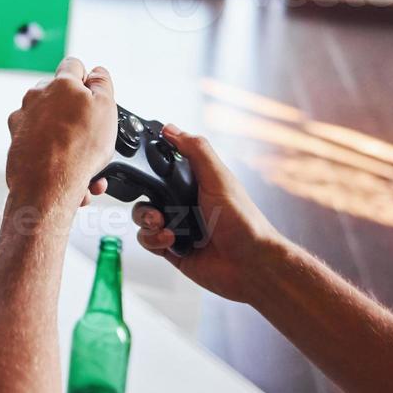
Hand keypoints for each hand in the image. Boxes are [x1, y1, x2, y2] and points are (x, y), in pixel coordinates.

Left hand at [4, 57, 115, 213]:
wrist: (47, 186)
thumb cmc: (77, 149)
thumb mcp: (106, 108)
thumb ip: (103, 84)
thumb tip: (97, 72)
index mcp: (59, 84)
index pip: (73, 66)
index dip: (87, 79)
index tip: (93, 93)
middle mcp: (36, 98)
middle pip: (60, 98)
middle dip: (77, 115)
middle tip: (92, 137)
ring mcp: (23, 121)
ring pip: (52, 127)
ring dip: (70, 143)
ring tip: (88, 168)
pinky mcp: (17, 143)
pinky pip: (41, 146)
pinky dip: (56, 158)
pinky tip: (74, 177)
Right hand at [132, 125, 287, 301]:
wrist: (249, 264)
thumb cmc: (242, 221)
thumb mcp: (218, 177)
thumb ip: (196, 150)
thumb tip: (171, 128)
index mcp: (196, 183)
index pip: (162, 170)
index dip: (150, 170)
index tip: (144, 172)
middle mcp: (184, 204)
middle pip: (146, 196)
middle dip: (145, 203)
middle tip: (157, 211)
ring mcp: (178, 227)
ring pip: (143, 219)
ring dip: (148, 222)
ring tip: (164, 226)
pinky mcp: (172, 249)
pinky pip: (147, 241)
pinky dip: (153, 240)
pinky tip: (170, 241)